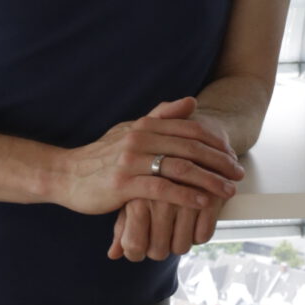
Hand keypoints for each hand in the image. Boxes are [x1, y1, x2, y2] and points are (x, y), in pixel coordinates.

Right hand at [107, 101, 240, 261]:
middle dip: (220, 162)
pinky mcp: (122, 185)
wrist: (65, 175)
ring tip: (228, 191)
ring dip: (209, 180)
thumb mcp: (130, 130)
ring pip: (180, 168)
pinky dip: (186, 196)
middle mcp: (139, 139)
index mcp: (145, 125)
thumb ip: (161, 116)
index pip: (191, 129)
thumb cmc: (102, 156)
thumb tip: (192, 101)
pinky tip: (202, 203)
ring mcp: (130, 161)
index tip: (232, 156)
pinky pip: (162, 189)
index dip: (216, 143)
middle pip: (191, 148)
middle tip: (239, 174)